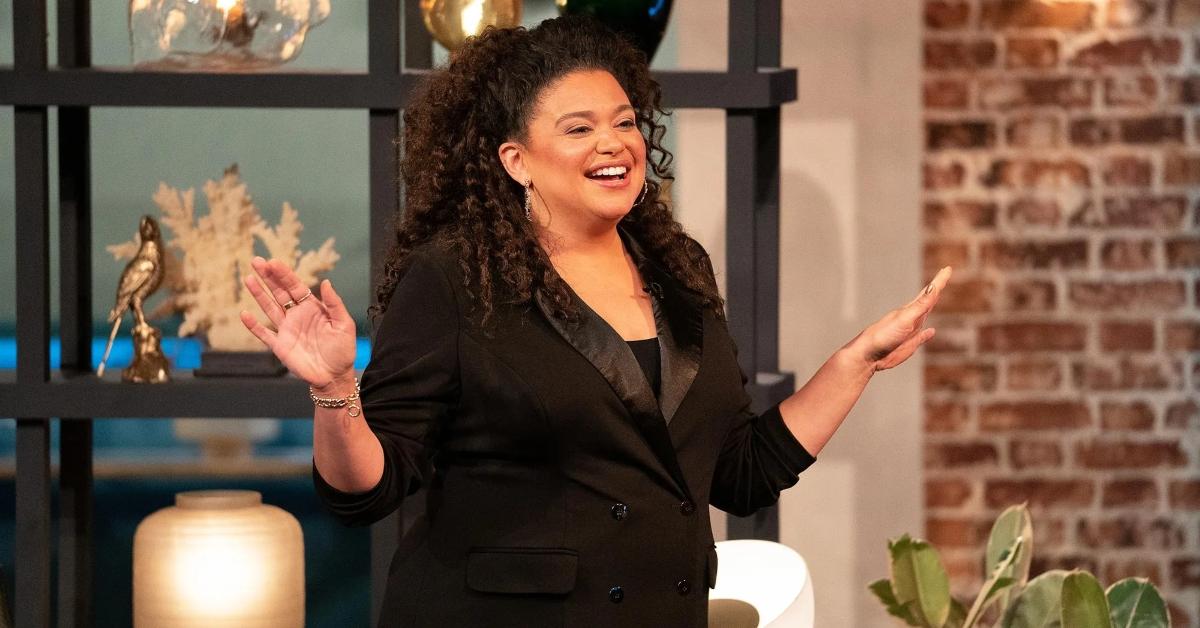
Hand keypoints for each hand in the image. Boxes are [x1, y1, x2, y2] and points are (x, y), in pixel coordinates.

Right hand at [240, 256, 356, 389]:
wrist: (335, 376)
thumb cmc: (343, 350)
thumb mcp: (344, 324)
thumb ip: (334, 303)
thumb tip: (326, 281)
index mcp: (312, 308)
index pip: (295, 286)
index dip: (284, 274)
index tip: (273, 262)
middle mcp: (297, 315)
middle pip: (279, 292)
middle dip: (268, 277)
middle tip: (256, 261)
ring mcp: (286, 330)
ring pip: (269, 308)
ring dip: (259, 294)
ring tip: (248, 278)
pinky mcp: (280, 346)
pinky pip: (263, 334)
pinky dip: (253, 325)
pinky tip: (244, 314)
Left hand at [849, 266, 952, 371]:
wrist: (868, 355)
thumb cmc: (884, 335)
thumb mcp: (905, 318)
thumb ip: (920, 305)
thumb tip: (933, 287)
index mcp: (910, 310)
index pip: (929, 292)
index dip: (939, 280)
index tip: (948, 269)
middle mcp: (911, 318)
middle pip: (928, 299)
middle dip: (937, 288)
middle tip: (944, 275)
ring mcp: (910, 331)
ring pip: (924, 315)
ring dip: (931, 305)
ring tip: (937, 297)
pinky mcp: (909, 344)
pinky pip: (921, 337)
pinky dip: (927, 333)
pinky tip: (931, 331)